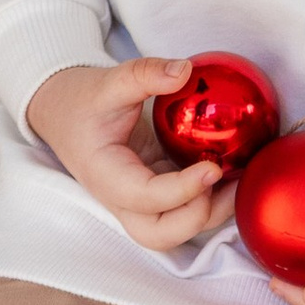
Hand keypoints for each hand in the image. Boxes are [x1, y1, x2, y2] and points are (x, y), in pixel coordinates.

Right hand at [25, 58, 230, 253]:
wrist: (62, 113)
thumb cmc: (81, 101)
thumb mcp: (107, 82)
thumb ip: (144, 74)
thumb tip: (186, 70)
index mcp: (105, 176)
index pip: (146, 198)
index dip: (183, 190)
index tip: (214, 167)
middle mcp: (121, 199)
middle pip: (160, 234)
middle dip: (199, 218)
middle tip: (229, 182)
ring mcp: (139, 201)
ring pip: (175, 228)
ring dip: (211, 213)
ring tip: (242, 180)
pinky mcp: (155, 191)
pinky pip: (184, 208)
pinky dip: (211, 199)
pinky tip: (235, 173)